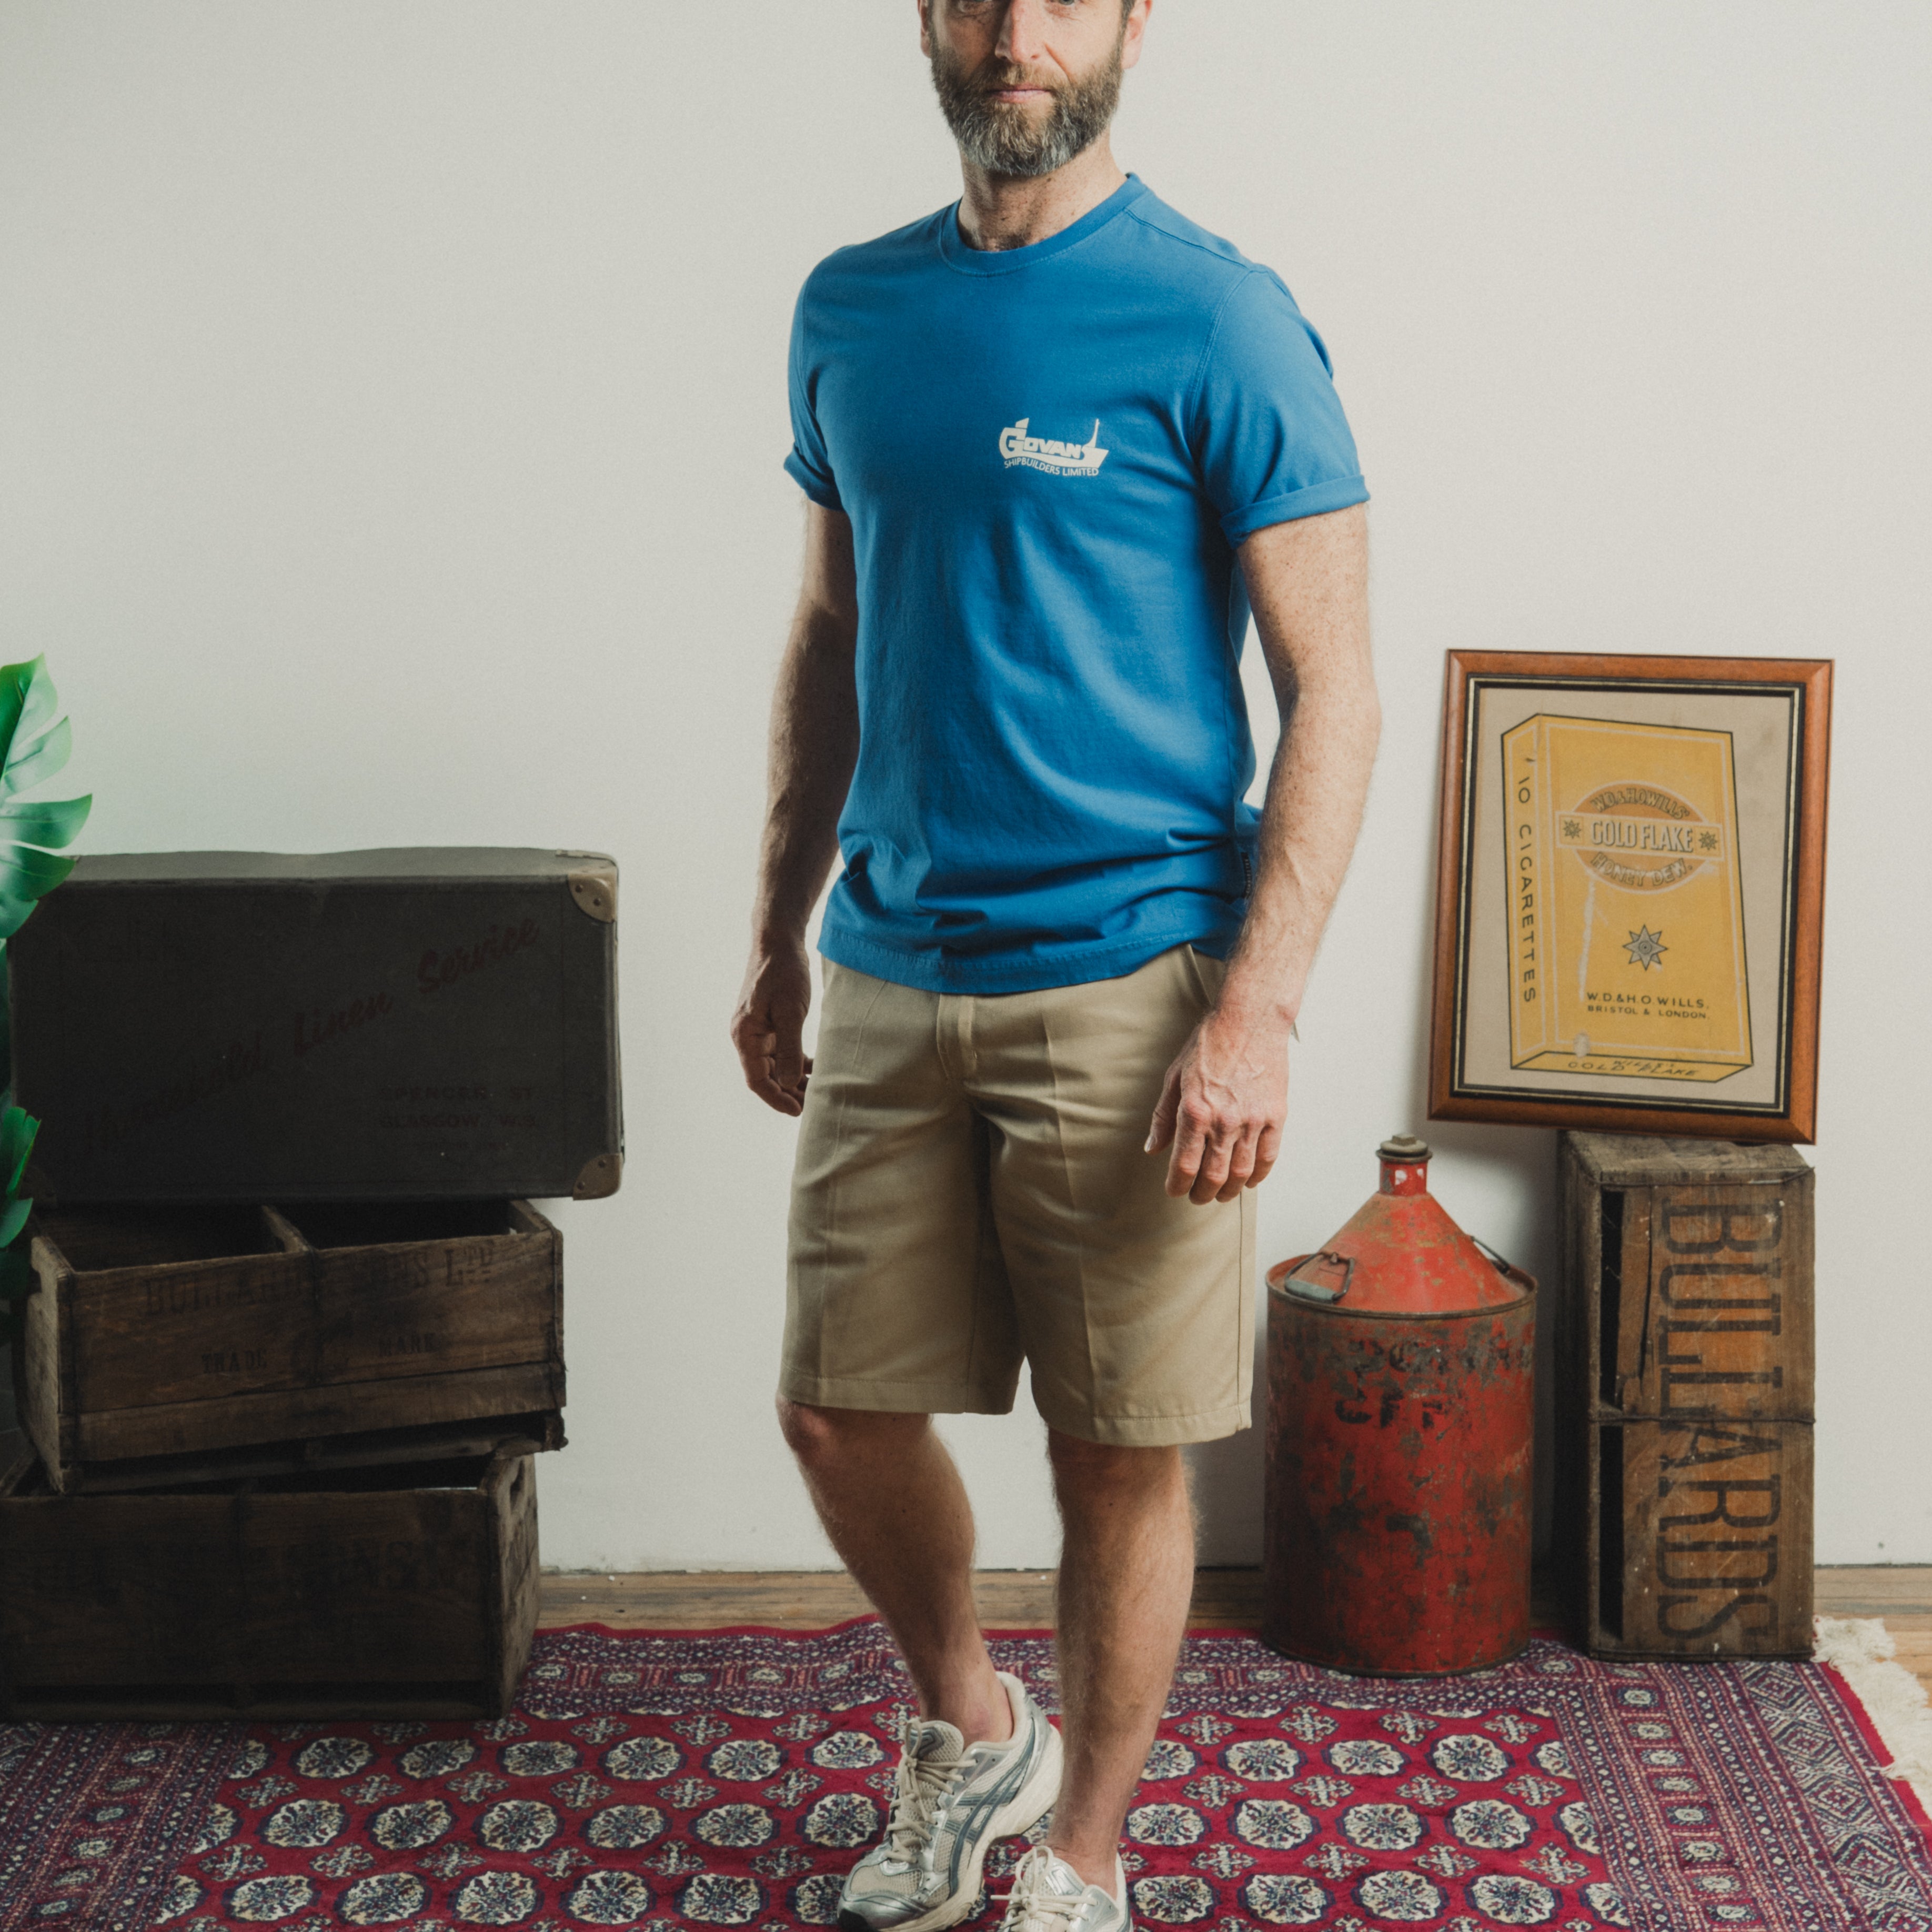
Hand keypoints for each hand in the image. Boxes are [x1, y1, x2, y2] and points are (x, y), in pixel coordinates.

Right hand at [731, 938, 814, 1115]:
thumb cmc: (783, 973)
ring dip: (793, 1080)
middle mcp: (746, 1036)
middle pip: (765, 1076)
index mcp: (745, 1035)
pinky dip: (795, 1063)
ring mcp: (757, 1031)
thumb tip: (789, 1083)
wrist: (779, 942)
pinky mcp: (769, 1024)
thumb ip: (789, 1049)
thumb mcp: (791, 1012)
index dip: (777, 1099)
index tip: (799, 1111)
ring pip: (774, 1066)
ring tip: (817, 1092)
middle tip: (815, 1105)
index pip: (757, 1079)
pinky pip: (780, 1052)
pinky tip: (814, 1070)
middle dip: (787, 1093)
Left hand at [1145, 1003, 1289, 1203]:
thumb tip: (1153, 1148)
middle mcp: (1224, 1120)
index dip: (1178, 1185)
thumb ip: (1163, 1117)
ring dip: (1230, 1190)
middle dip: (1203, 1193)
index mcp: (1195, 1111)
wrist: (1249, 1021)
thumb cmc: (1209, 1045)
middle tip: (1197, 1197)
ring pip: (1242, 1172)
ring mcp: (1253, 1120)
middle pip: (1214, 1176)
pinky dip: (1258, 1174)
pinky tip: (1249, 1180)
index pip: (1184, 1165)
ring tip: (1221, 1193)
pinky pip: (1268, 1156)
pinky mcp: (1275, 1115)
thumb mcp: (1174, 1078)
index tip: (1175, 1191)